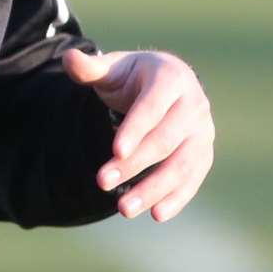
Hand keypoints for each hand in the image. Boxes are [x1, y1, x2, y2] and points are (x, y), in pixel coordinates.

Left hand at [62, 47, 214, 222]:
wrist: (165, 85)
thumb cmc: (132, 77)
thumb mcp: (111, 68)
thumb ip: (89, 67)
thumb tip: (68, 57)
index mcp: (171, 77)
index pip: (153, 107)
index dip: (135, 129)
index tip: (115, 151)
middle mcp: (194, 104)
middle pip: (165, 140)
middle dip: (134, 164)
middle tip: (102, 182)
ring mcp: (203, 131)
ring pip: (182, 165)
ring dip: (154, 189)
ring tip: (123, 208)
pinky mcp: (204, 153)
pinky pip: (193, 179)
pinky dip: (177, 198)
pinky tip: (155, 214)